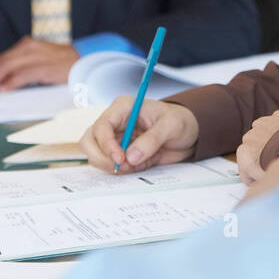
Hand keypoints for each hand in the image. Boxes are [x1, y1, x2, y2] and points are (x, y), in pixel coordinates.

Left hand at [0, 37, 78, 92]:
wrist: (89, 63)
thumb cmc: (64, 67)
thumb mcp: (42, 63)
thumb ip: (25, 69)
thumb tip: (4, 84)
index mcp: (29, 46)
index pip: (3, 58)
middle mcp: (31, 47)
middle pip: (3, 61)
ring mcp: (39, 55)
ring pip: (9, 65)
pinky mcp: (47, 66)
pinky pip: (25, 73)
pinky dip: (12, 81)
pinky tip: (4, 89)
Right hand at [80, 96, 198, 172]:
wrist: (189, 134)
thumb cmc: (180, 121)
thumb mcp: (171, 126)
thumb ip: (152, 139)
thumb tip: (131, 157)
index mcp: (123, 108)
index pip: (102, 125)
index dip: (106, 144)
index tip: (120, 159)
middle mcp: (114, 122)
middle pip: (90, 141)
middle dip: (102, 158)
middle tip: (123, 167)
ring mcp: (115, 138)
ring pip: (96, 155)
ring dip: (113, 166)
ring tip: (138, 165)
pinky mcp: (120, 152)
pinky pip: (110, 165)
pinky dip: (123, 170)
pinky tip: (142, 164)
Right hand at [236, 109, 278, 184]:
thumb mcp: (267, 180)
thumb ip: (260, 182)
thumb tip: (262, 186)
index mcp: (244, 154)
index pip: (245, 171)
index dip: (255, 178)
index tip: (266, 180)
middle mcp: (250, 137)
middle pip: (254, 151)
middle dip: (262, 157)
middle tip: (278, 165)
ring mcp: (263, 123)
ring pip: (264, 135)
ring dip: (272, 141)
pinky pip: (278, 124)